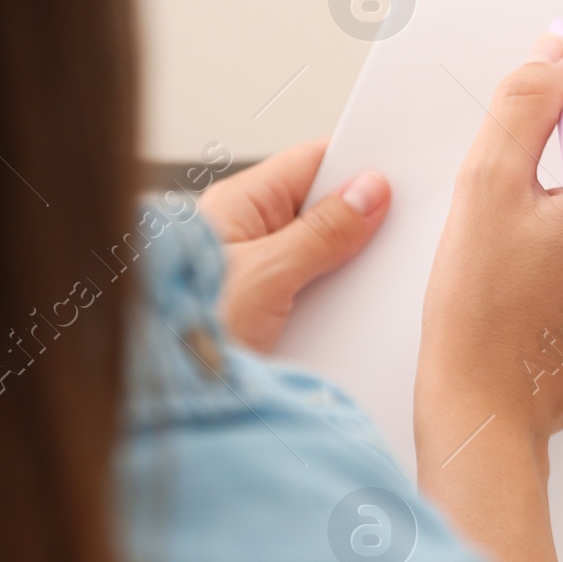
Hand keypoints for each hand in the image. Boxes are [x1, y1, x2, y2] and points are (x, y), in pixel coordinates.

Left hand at [198, 142, 389, 351]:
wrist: (159, 398)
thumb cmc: (180, 330)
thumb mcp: (266, 277)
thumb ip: (321, 233)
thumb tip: (368, 192)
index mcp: (239, 205)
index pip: (312, 163)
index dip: (357, 166)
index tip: (403, 178)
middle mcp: (244, 234)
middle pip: (319, 211)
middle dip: (360, 226)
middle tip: (400, 240)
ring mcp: (252, 274)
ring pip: (317, 257)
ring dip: (346, 272)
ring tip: (374, 289)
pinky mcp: (259, 314)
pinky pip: (308, 295)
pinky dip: (332, 304)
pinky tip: (352, 321)